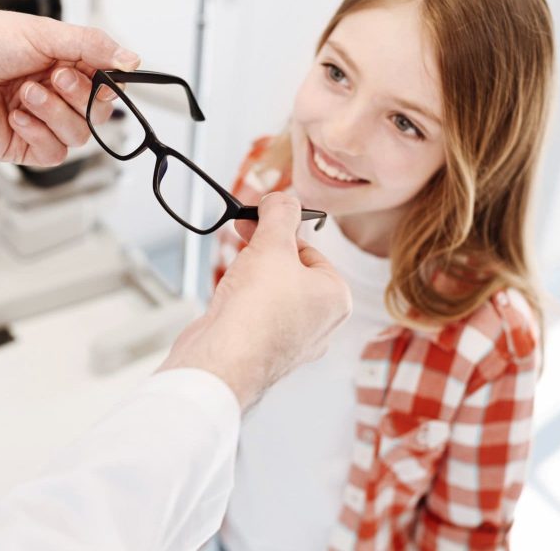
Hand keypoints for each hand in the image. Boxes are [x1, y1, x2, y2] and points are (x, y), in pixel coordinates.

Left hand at [0, 10, 139, 166]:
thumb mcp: (46, 33)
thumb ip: (94, 46)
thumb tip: (131, 59)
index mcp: (62, 63)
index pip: (105, 83)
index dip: (109, 84)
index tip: (107, 76)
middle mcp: (54, 94)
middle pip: (98, 113)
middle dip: (79, 95)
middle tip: (55, 77)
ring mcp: (40, 122)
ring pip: (79, 135)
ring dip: (55, 112)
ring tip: (26, 93)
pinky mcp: (24, 146)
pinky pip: (54, 153)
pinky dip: (38, 133)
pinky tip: (16, 115)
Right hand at [158, 193, 351, 410]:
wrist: (222, 360)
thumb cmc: (258, 310)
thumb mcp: (273, 244)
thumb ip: (280, 215)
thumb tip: (284, 199)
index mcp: (336, 298)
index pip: (311, 251)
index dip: (281, 231)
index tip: (258, 218)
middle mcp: (320, 324)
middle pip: (291, 271)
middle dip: (263, 252)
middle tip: (242, 233)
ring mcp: (291, 342)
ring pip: (272, 294)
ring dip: (250, 275)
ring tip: (234, 268)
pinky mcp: (262, 352)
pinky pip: (254, 316)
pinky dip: (240, 302)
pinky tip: (226, 297)